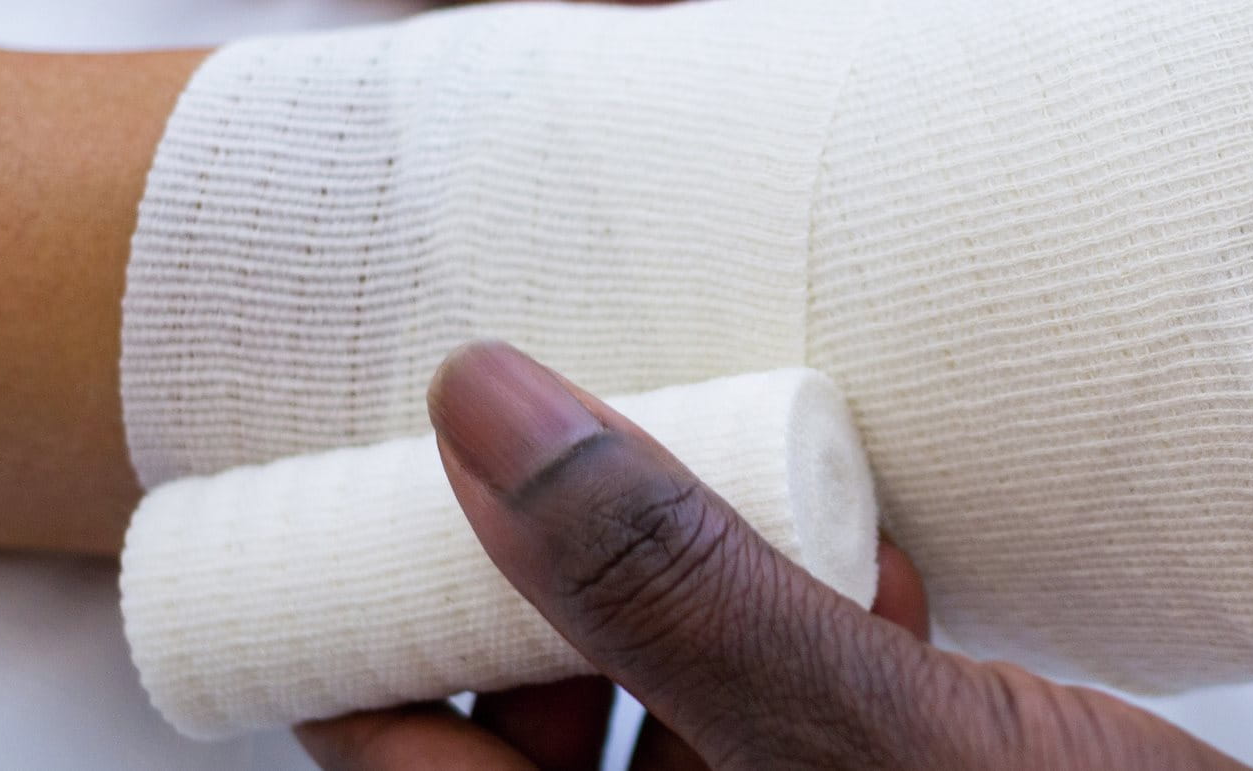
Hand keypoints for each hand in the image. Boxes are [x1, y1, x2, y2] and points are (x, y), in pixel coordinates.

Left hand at [296, 342, 1242, 769]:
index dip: (368, 633)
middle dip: (554, 595)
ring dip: (695, 600)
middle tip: (573, 466)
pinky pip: (797, 731)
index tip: (376, 497)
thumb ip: (672, 591)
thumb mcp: (864, 733)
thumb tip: (491, 424)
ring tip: (744, 500)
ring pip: (669, 720)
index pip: (401, 765)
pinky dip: (820, 642)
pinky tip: (885, 582)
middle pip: (528, 736)